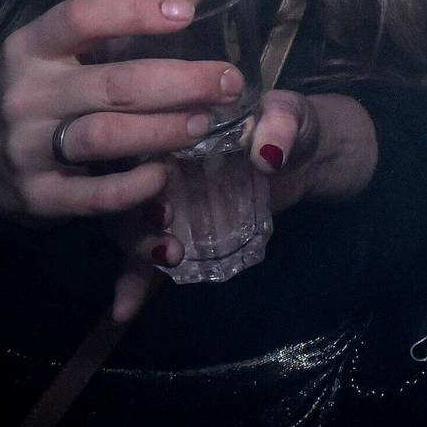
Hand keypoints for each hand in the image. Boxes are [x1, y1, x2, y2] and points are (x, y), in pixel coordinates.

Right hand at [0, 0, 241, 227]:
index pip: (81, 16)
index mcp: (32, 46)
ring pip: (104, 136)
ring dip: (163, 130)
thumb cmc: (52, 88)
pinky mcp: (36, 196)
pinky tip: (166, 172)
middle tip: (228, 82)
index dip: (135, 11)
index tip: (187, 13)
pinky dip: (136, 185)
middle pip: (111, 83)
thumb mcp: (79, 46)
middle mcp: (25, 94)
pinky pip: (94, 195)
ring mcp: (25, 147)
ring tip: (204, 122)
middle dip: (180, 81)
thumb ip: (135, 11)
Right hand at [104, 90, 378, 319]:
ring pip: (126, 226)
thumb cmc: (290, 124)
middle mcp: (154, 161)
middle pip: (120, 191)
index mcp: (171, 123)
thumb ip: (282, 125)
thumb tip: (268, 154)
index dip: (134, 163)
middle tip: (165, 228)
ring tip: (169, 257)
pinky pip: (143, 259)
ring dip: (137, 247)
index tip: (158, 182)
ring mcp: (161, 200)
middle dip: (133, 216)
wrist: (306, 157)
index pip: (131, 141)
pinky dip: (132, 284)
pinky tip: (122, 312)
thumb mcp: (291, 115)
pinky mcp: (175, 231)